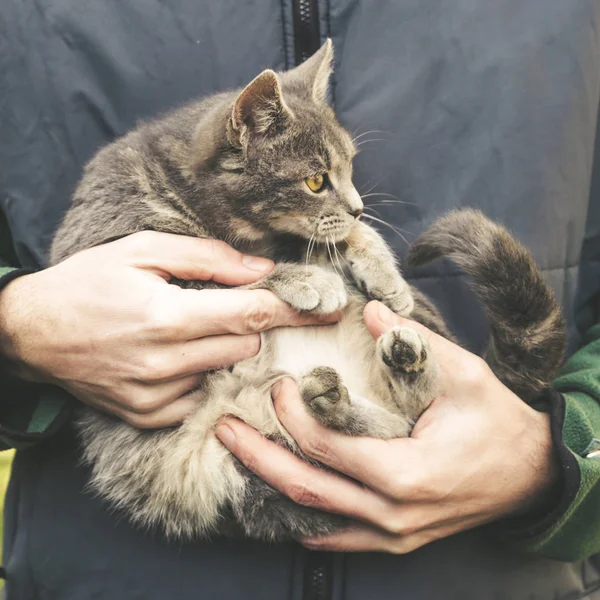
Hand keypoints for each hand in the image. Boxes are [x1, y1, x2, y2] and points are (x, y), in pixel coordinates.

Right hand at [0, 232, 336, 427]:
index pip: (252, 314)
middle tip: (220, 304)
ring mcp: (156, 396)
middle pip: (246, 344)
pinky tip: (169, 356)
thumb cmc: (87, 281)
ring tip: (186, 327)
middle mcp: (166, 363)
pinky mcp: (148, 417)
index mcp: (167, 316)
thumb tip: (261, 270)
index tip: (330, 308)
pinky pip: (199, 396)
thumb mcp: (142, 250)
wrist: (30, 332)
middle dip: (247, 323)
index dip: (295, 309)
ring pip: (226, 369)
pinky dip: (197, 373)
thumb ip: (207, 258)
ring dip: (221, 347)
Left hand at [216, 301, 558, 552]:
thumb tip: (369, 310)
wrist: (531, 473)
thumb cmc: (498, 423)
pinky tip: (281, 498)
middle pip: (305, 486)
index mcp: (406, 472)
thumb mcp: (463, 374)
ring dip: (272, 483)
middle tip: (225, 429)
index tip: (278, 385)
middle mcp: (392, 513)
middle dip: (258, 456)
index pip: (327, 445)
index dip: (293, 414)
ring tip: (242, 455)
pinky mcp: (396, 539)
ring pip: (314, 515)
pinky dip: (305, 516)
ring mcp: (393, 534)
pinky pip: (338, 537)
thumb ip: (411, 343)